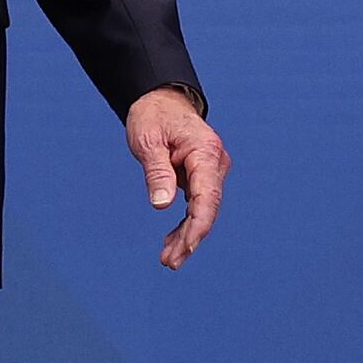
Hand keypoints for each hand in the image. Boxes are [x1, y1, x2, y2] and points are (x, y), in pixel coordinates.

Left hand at [124, 90, 225, 268]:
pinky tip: (172, 242)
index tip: (186, 248)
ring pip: (203, 211)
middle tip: (169, 262)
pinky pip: (197, 205)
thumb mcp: (148, 141)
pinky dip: (185, 224)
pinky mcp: (202, 177)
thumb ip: (157, 172)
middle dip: (191, 238)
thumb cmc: (153, 116)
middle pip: (207, 209)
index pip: (207, 197)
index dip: (198, 226)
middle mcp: (214, 163)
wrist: (160, 100)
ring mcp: (210, 171)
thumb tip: (162, 205)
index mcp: (205, 152)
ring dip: (187, 236)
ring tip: (168, 260)